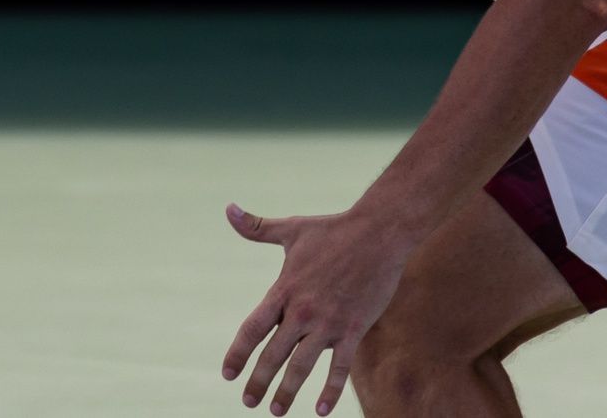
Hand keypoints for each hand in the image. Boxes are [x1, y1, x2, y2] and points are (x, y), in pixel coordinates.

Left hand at [221, 203, 410, 414]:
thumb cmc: (333, 229)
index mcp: (285, 289)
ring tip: (276, 411)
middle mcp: (302, 310)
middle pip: (273, 354)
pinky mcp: (353, 328)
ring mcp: (328, 322)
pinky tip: (321, 410)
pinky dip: (330, 390)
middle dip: (259, 382)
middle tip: (248, 402)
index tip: (227, 374)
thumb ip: (257, 227)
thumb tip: (228, 209)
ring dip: (287, 392)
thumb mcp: (292, 229)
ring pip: (301, 366)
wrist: (379, 232)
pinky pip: (339, 367)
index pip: (253, 328)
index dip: (238, 353)